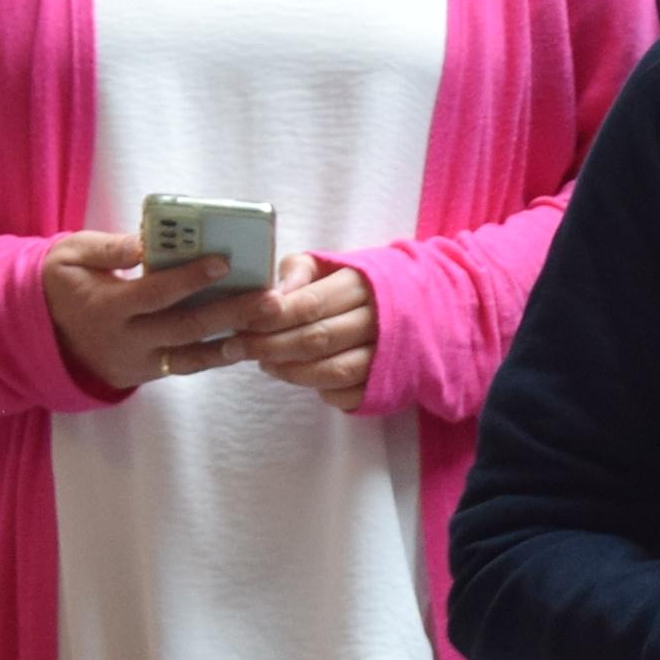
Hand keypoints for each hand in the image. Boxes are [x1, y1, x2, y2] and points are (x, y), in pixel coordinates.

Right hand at [38, 232, 269, 400]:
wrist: (41, 335)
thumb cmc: (62, 284)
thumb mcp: (71, 255)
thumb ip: (109, 248)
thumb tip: (146, 241)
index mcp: (105, 307)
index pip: (154, 293)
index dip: (189, 278)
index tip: (223, 261)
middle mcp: (125, 340)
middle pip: (185, 328)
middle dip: (230, 312)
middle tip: (269, 298)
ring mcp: (138, 362)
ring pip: (192, 354)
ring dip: (234, 338)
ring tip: (268, 322)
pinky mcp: (148, 372)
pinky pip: (188, 365)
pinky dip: (218, 354)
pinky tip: (248, 338)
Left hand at [238, 252, 379, 403]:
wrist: (421, 307)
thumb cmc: (361, 284)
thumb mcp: (332, 264)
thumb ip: (298, 270)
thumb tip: (272, 294)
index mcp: (363, 284)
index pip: (309, 304)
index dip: (272, 317)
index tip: (242, 322)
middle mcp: (380, 320)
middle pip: (318, 339)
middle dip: (270, 346)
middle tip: (237, 348)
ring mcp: (386, 355)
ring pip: (332, 371)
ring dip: (291, 372)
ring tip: (264, 364)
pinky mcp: (387, 383)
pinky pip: (348, 395)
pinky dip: (319, 390)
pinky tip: (298, 376)